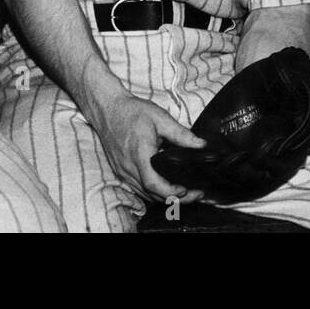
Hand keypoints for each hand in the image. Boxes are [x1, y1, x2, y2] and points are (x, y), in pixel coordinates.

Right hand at [92, 91, 206, 203]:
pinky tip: (165, 187)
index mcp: (139, 154)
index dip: (171, 192)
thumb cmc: (132, 111)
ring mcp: (123, 172)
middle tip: (196, 194)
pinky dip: (153, 193)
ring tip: (185, 193)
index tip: (187, 190)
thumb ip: (181, 134)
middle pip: (152, 194)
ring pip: (145, 195)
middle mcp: (129, 167)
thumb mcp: (160, 118)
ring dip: (164, 198)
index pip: (153, 183)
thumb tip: (201, 145)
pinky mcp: (120, 172)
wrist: (108, 109)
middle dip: (175, 199)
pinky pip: (138, 189)